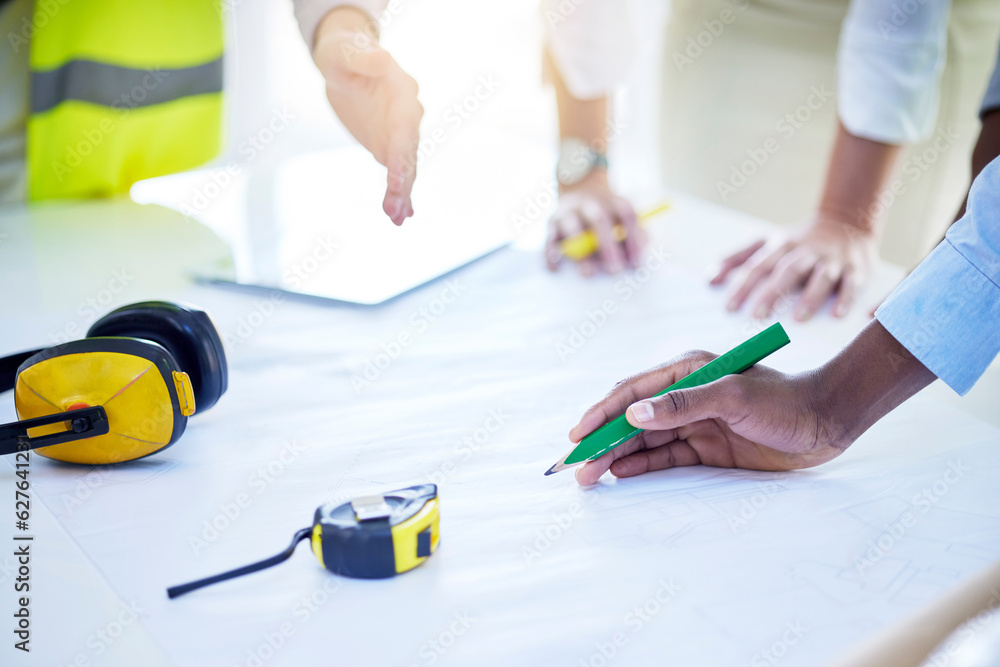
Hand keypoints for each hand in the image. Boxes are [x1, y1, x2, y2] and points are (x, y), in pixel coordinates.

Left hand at [313, 8, 422, 224]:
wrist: (346, 62)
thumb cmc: (343, 53)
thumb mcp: (344, 52)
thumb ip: (362, 57)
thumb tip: (381, 58)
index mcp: (402, 93)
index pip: (405, 128)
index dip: (402, 154)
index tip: (397, 180)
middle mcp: (408, 116)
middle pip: (409, 153)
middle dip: (403, 183)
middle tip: (395, 210)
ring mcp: (400, 133)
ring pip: (406, 167)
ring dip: (403, 193)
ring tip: (397, 218)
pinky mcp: (389, 145)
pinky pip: (398, 172)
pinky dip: (400, 192)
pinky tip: (400, 214)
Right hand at [546, 171, 643, 275]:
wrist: (580, 187)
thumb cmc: (609, 214)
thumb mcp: (625, 218)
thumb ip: (638, 235)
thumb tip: (637, 259)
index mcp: (613, 201)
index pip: (626, 216)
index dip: (633, 240)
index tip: (636, 265)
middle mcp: (590, 203)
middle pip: (599, 220)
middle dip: (607, 247)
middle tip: (614, 271)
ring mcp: (569, 211)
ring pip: (572, 228)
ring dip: (580, 252)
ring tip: (589, 273)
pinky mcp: (551, 222)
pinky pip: (549, 239)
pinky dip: (551, 254)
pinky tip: (557, 268)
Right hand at [568, 351, 847, 485]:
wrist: (827, 421)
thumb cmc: (784, 400)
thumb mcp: (733, 396)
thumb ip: (682, 403)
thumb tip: (633, 413)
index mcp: (686, 370)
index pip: (632, 392)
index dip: (602, 413)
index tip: (578, 435)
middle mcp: (685, 394)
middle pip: (632, 418)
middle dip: (602, 441)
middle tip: (576, 466)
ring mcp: (695, 421)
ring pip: (645, 440)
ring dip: (617, 456)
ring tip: (590, 477)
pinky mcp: (707, 447)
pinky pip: (666, 456)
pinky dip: (642, 465)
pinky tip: (621, 474)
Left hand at [711, 213, 878, 319]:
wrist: (846, 221)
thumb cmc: (797, 242)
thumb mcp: (766, 243)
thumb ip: (736, 259)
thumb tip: (709, 280)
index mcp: (780, 245)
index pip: (758, 266)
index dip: (743, 286)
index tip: (729, 308)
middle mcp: (805, 251)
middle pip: (786, 271)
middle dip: (771, 293)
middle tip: (757, 317)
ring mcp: (831, 259)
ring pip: (820, 276)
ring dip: (810, 296)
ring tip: (798, 319)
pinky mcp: (856, 268)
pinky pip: (852, 283)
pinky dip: (846, 298)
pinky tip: (837, 315)